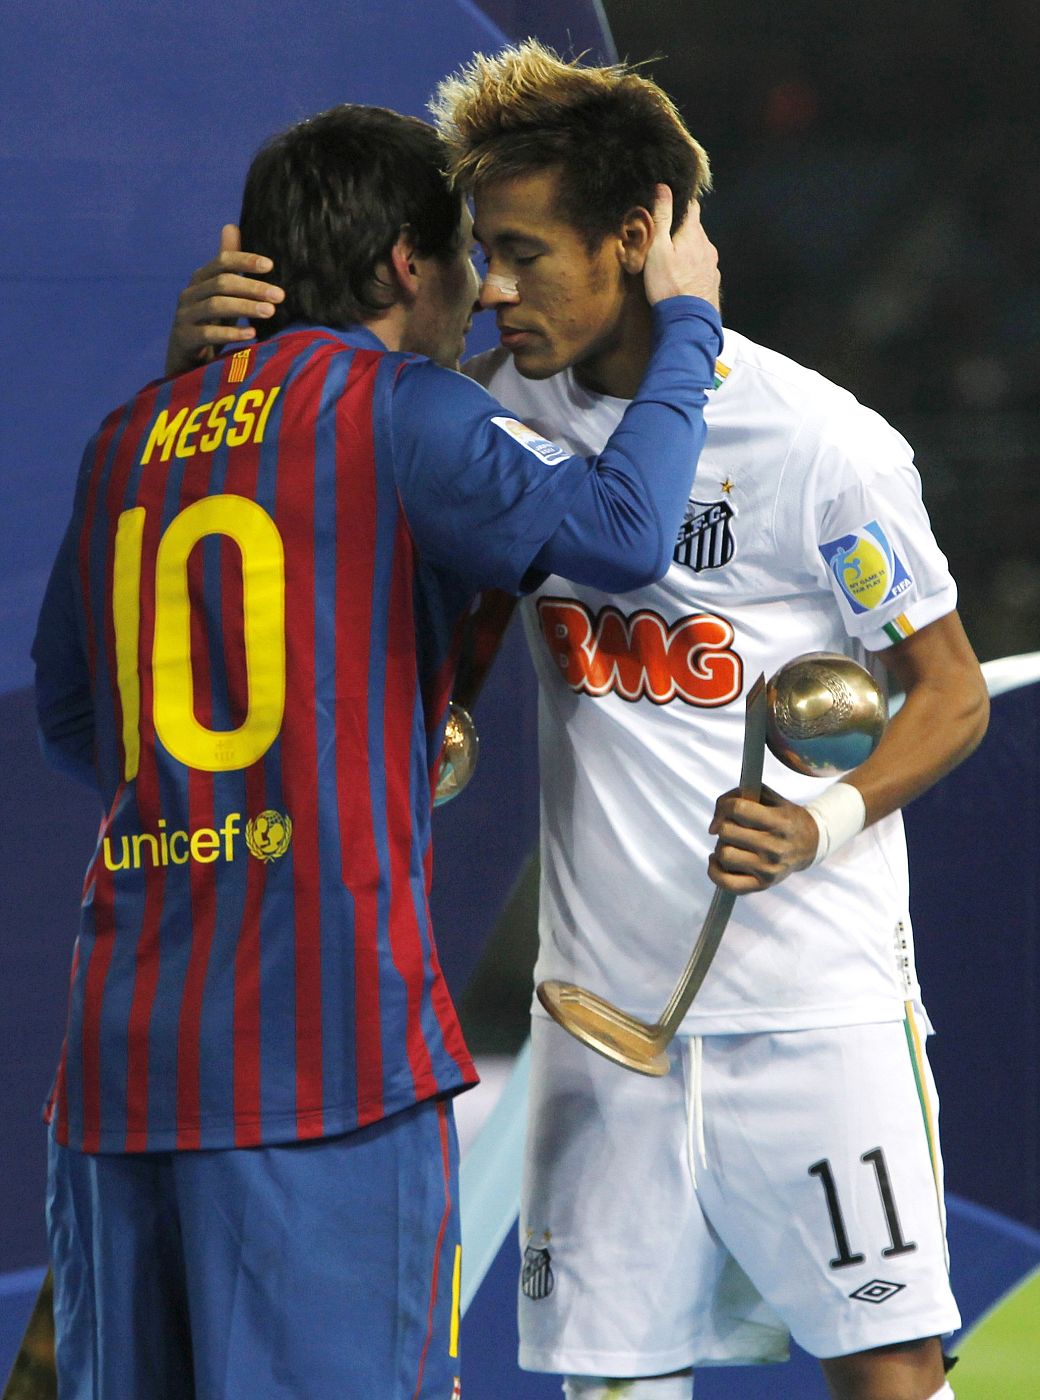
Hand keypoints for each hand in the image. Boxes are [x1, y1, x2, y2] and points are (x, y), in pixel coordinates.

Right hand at [164, 225, 285, 376]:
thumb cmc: (210, 324)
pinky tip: (251, 335)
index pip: (222, 262)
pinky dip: (230, 334)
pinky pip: (208, 334)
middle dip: (252, 287)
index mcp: (200, 279)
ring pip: (215, 306)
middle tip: (279, 295)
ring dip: (245, 307)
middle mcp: (190, 294)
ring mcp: (185, 316)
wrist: (186, 361)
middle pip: (222, 283)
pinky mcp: (184, 339)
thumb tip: (231, 226)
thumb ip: (228, 266)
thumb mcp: (221, 295)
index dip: (244, 261)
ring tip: (269, 312)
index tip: (270, 266)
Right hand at [642, 187, 719, 309]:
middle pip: (696, 229)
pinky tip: (683, 277)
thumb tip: (664, 188)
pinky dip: (693, 267)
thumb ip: (662, 218)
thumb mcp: (658, 248)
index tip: (670, 205)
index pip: (693, 207)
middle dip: (682, 229)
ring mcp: (712, 265)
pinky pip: (702, 267)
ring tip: (672, 260)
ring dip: (688, 250)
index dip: (681, 203)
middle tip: (664, 237)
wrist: (687, 320)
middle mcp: (708, 246)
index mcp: (694, 234)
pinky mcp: (712, 282)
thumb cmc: (668, 284)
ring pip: (700, 249)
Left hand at [707, 784, 817, 892]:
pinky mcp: (762, 884)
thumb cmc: (783, 817)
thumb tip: (713, 827)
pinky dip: (715, 871)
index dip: (727, 806)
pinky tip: (719, 860)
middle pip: (727, 831)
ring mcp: (769, 869)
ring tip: (733, 844)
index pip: (739, 809)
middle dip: (725, 826)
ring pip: (724, 855)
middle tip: (734, 828)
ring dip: (722, 846)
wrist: (809, 844)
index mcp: (779, 821)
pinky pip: (727, 883)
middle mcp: (775, 847)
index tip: (729, 809)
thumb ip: (737, 796)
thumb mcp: (767, 797)